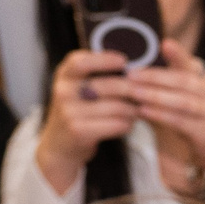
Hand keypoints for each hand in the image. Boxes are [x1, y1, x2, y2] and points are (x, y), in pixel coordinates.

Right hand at [36, 48, 136, 195]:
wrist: (59, 144)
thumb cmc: (78, 111)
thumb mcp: (78, 88)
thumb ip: (96, 76)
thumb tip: (134, 67)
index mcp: (64, 75)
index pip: (81, 61)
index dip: (104, 59)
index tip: (124, 61)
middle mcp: (63, 90)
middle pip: (108, 85)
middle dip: (132, 90)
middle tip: (145, 94)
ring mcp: (69, 111)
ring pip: (117, 107)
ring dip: (133, 110)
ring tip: (136, 111)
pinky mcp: (79, 130)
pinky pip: (116, 124)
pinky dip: (127, 124)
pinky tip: (127, 124)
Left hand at [126, 40, 204, 187]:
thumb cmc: (202, 124)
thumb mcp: (193, 102)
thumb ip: (175, 87)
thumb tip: (142, 75)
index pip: (192, 66)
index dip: (179, 55)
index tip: (164, 44)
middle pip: (184, 81)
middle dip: (156, 77)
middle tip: (132, 74)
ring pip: (182, 100)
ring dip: (155, 95)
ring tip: (134, 92)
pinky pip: (180, 121)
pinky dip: (160, 115)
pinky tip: (144, 112)